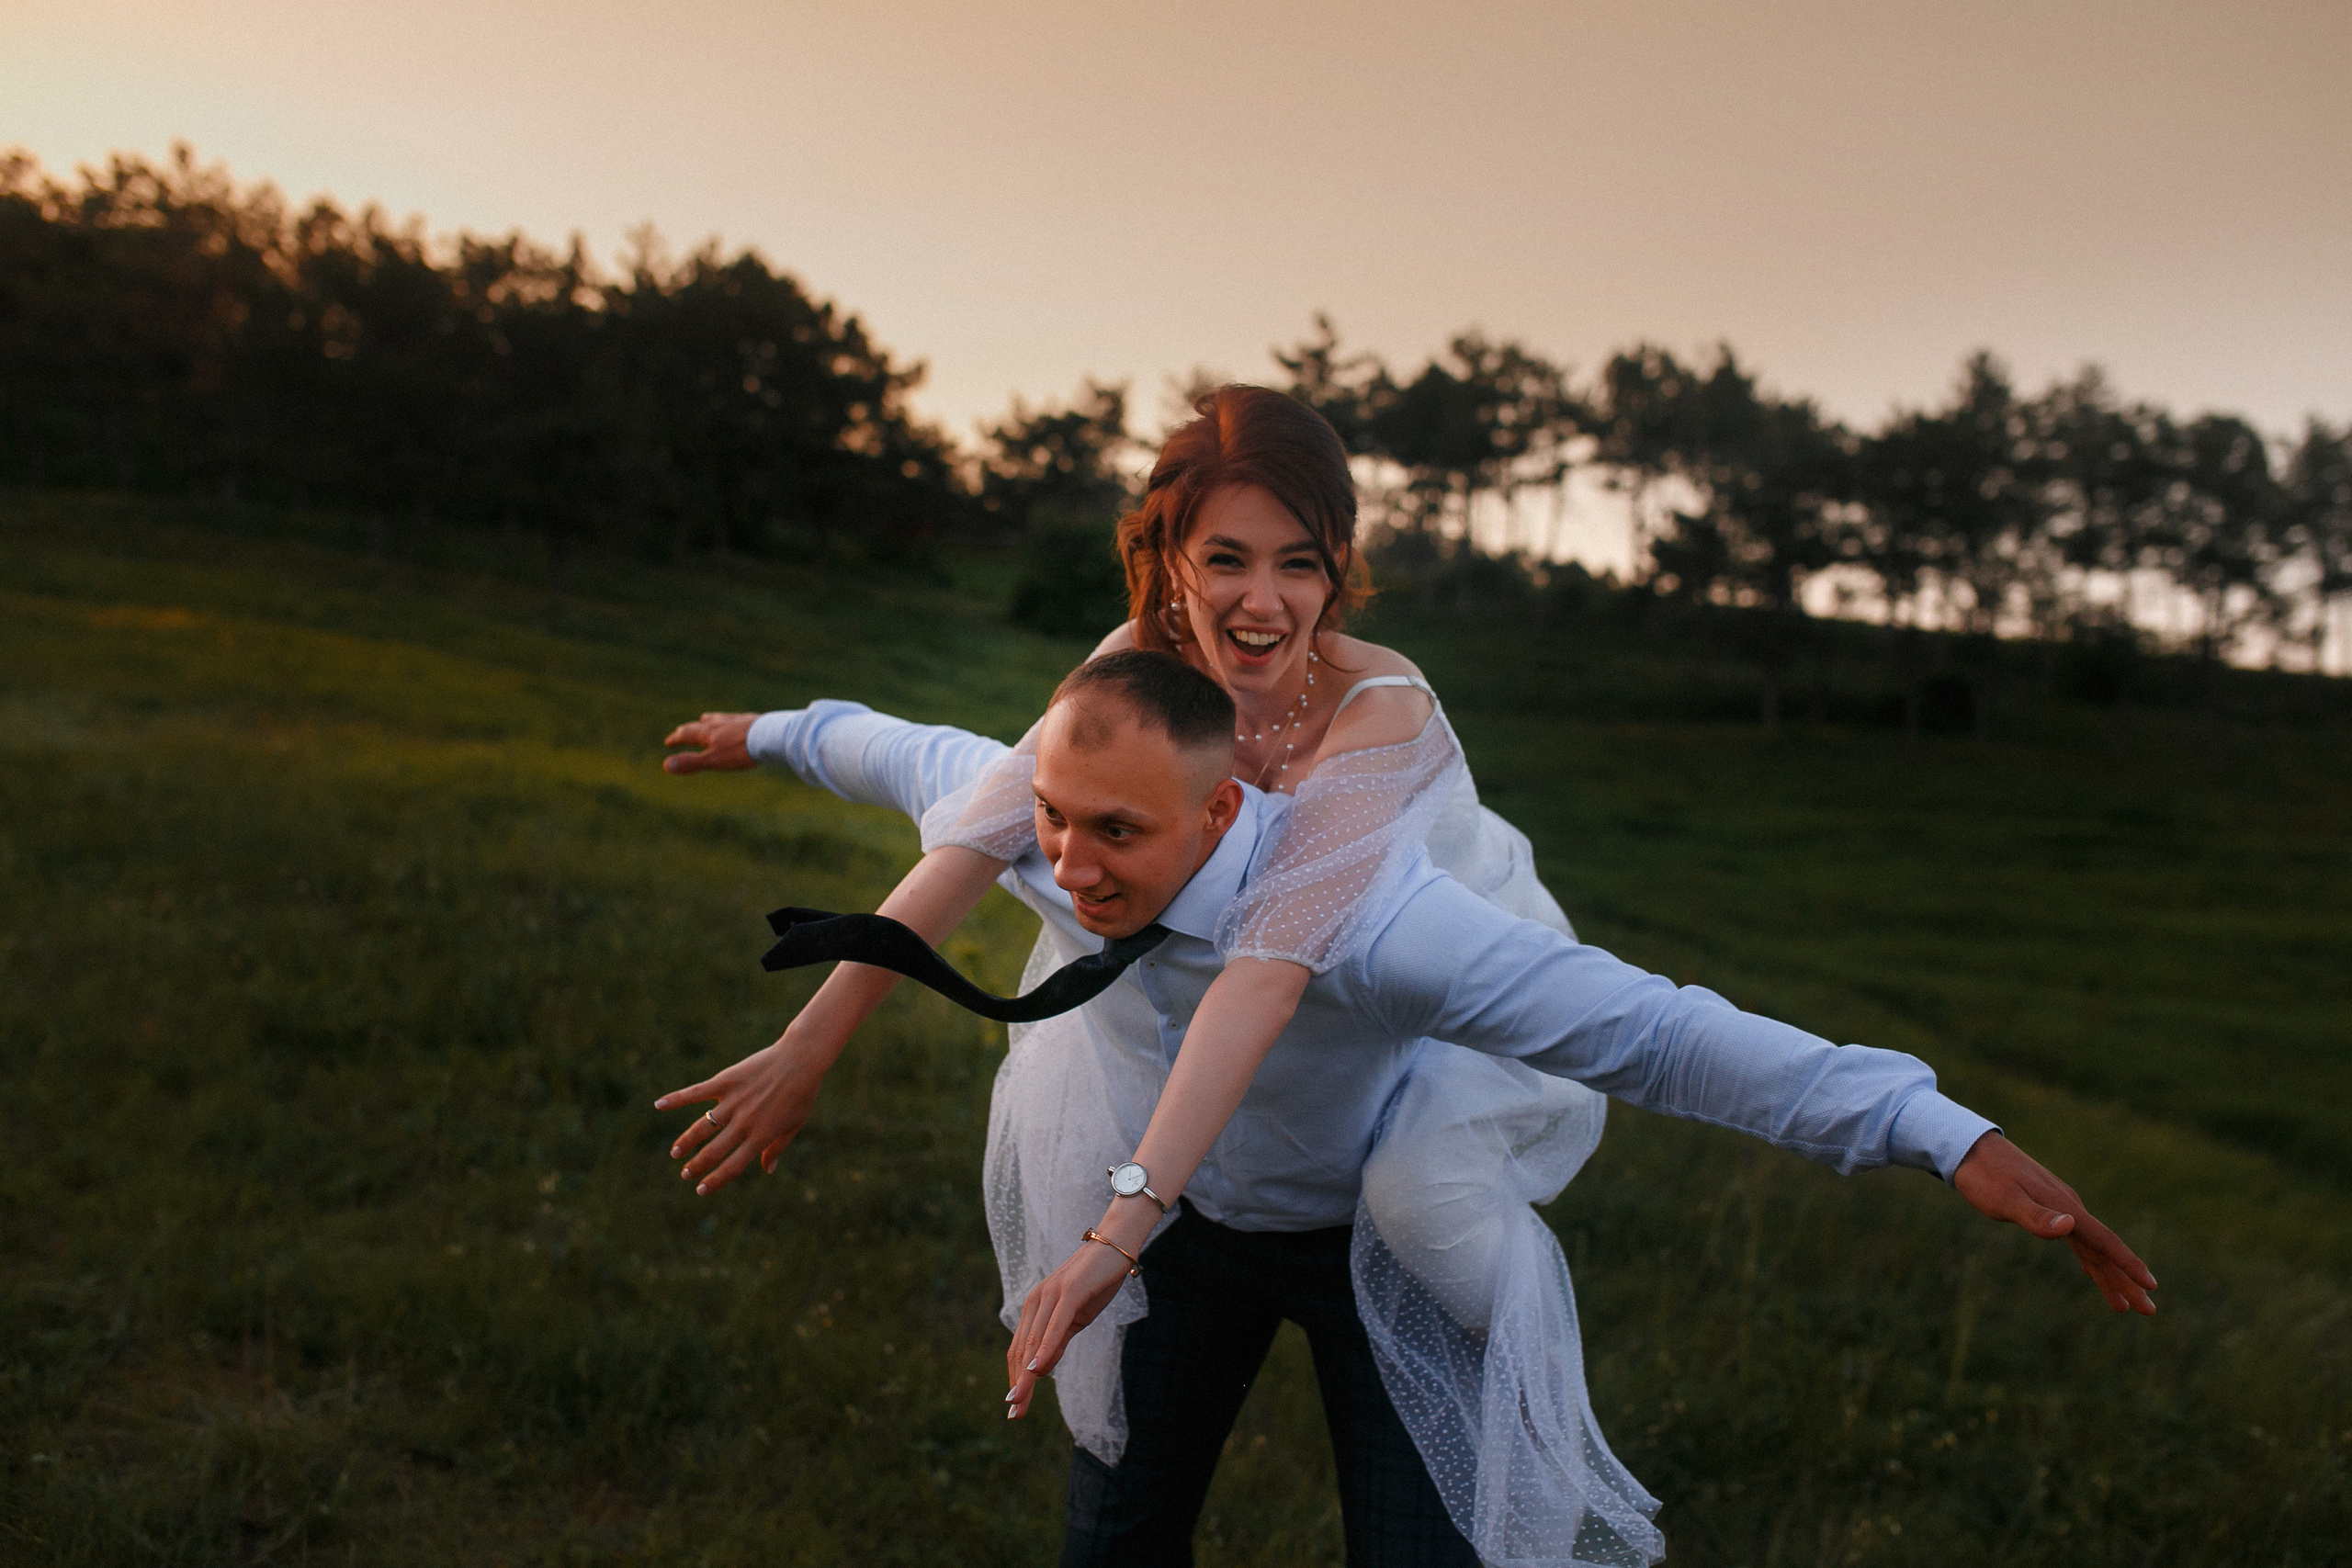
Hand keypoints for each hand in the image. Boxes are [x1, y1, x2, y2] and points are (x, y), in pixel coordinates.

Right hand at [656, 1026, 838, 1194]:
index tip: (701, 1189)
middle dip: (697, 1166)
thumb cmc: (802, 1093)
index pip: (733, 1166)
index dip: (716, 1180)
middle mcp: (745, 1121)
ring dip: (686, 1142)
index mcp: (762, 1135)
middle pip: (714, 1150)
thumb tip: (767, 1170)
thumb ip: (778, 1147)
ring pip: (702, 1127)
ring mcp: (734, 1101)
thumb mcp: (795, 1124)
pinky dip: (677, 1099)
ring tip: (675, 1154)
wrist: (801, 1058)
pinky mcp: (726, 1081)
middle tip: (685, 1174)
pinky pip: (697, 1093)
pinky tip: (659, 1105)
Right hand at [663, 711, 758, 773]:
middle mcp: (720, 723)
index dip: (677, 739)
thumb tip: (665, 765)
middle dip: (689, 729)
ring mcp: (736, 720)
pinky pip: (736, 718)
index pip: (687, 734)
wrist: (769, 736)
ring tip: (705, 719)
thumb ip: (691, 763)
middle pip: (700, 725)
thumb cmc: (740, 751)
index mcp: (708, 733)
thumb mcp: (713, 761)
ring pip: (718, 719)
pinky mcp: (751, 720)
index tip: (669, 742)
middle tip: (681, 730)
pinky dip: (729, 720)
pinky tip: (736, 721)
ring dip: (708, 720)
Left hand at [1004, 1232, 1142, 1419]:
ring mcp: (1051, 1294)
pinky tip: (1038, 1369)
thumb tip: (1041, 1370)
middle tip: (1014, 1413)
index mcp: (1036, 1307)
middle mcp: (1037, 1300)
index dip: (1015, 1379)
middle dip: (1018, 1384)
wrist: (1115, 1246)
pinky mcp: (1069, 1291)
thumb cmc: (1096, 1282)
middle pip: (1021, 1349)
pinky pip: (1054, 1325)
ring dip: (1025, 1374)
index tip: (1015, 1408)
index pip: (1020, 1349)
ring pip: (1034, 1341)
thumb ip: (1058, 1341)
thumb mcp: (1076, 1319)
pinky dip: (1045, 1348)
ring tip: (1019, 1400)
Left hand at [1953, 1133, 2156, 1314]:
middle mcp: (2069, 1207)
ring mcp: (2061, 1207)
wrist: (1970, 1148)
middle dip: (2126, 1281)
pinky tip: (2094, 1271)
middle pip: (2104, 1250)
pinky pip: (2078, 1240)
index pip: (2104, 1241)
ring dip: (2110, 1276)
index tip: (2150, 1286)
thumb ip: (2035, 1216)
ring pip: (2092, 1248)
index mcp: (2065, 1207)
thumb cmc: (1984, 1176)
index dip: (2127, 1265)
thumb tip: (2069, 1226)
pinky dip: (2089, 1259)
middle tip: (2149, 1311)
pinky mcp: (2049, 1207)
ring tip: (2125, 1305)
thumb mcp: (2004, 1199)